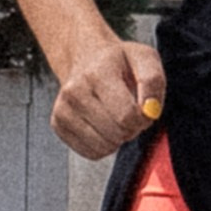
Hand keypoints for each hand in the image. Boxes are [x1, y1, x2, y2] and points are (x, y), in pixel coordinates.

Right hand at [50, 34, 165, 160]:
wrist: (85, 57)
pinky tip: (103, 125)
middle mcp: (74, 91)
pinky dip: (104, 145)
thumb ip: (152, 82)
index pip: (126, 116)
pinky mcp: (58, 124)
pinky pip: (92, 153)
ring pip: (104, 147)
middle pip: (116, 133)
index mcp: (97, 73)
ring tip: (115, 117)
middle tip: (129, 111)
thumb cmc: (119, 62)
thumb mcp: (144, 58)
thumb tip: (150, 111)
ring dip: (118, 138)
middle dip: (131, 128)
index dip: (142, 119)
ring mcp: (62, 109)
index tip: (142, 109)